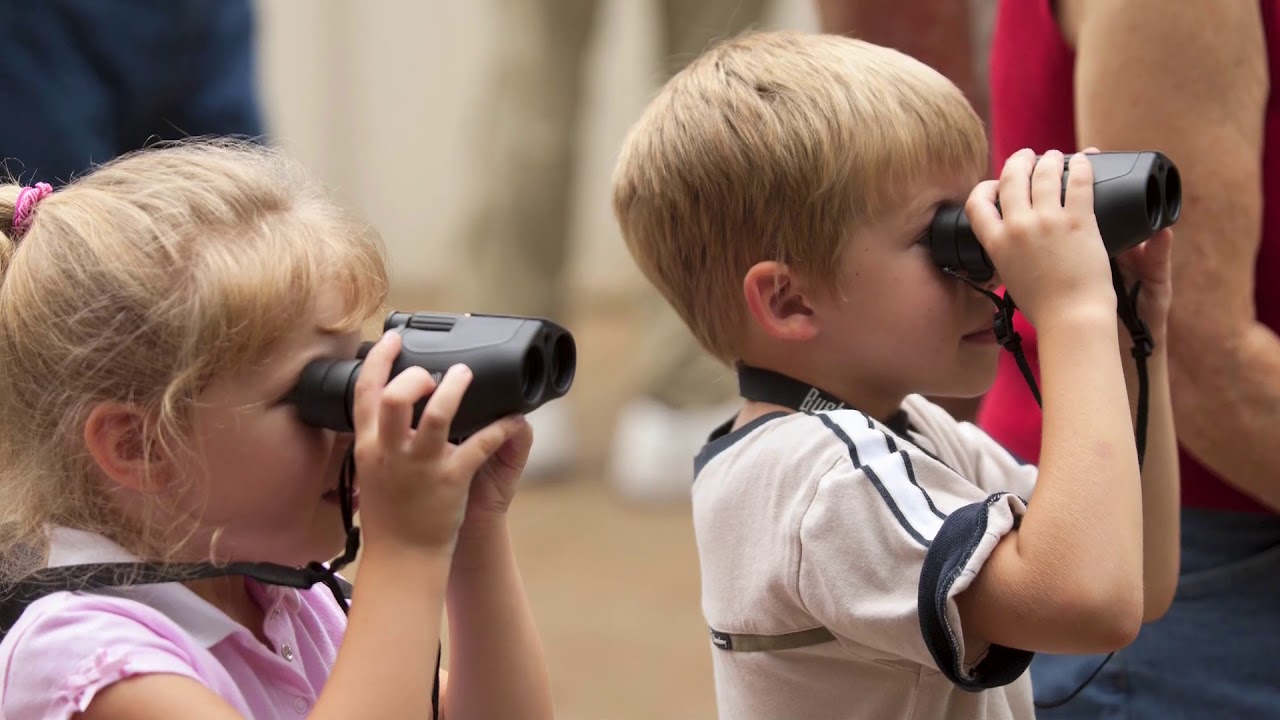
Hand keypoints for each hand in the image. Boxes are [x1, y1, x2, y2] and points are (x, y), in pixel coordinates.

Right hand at [351, 331, 528, 553]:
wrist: (403, 557)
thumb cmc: (390, 515)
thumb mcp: (368, 471)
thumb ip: (375, 438)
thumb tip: (379, 408)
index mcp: (369, 447)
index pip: (364, 393)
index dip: (379, 360)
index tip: (393, 338)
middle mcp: (392, 452)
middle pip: (394, 397)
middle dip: (414, 375)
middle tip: (434, 372)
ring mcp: (422, 466)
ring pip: (437, 414)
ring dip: (455, 389)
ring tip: (466, 375)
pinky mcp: (451, 479)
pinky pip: (479, 445)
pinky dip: (500, 428)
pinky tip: (512, 418)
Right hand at [967, 148, 1116, 328]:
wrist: (1072, 317)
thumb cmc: (1043, 305)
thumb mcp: (1009, 277)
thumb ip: (1005, 254)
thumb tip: (1007, 241)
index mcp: (997, 243)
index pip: (976, 202)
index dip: (985, 187)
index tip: (996, 185)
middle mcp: (1018, 227)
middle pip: (1011, 177)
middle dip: (1019, 160)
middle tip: (1028, 156)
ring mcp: (1047, 222)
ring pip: (1045, 172)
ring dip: (1050, 158)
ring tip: (1056, 156)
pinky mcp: (1078, 221)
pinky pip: (1079, 181)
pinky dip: (1081, 166)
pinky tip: (1085, 161)